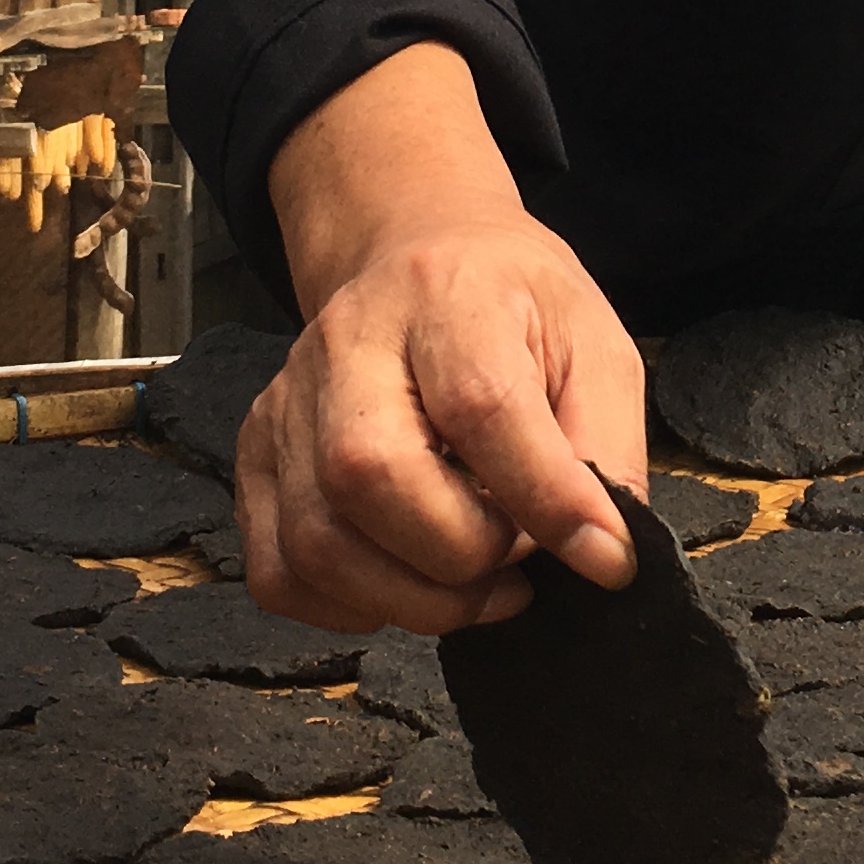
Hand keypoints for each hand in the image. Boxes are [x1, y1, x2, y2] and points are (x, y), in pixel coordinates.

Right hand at [236, 42, 644, 634]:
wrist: (419, 256)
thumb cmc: (512, 307)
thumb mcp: (593, 345)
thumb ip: (607, 445)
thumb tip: (604, 552)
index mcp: (445, 296)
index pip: (480, 405)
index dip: (544, 499)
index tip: (601, 557)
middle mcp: (346, 343)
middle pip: (368, 474)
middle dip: (462, 555)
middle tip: (520, 561)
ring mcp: (287, 402)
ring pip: (316, 540)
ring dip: (412, 599)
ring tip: (478, 584)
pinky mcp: (256, 455)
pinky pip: (276, 571)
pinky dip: (347, 607)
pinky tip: (407, 584)